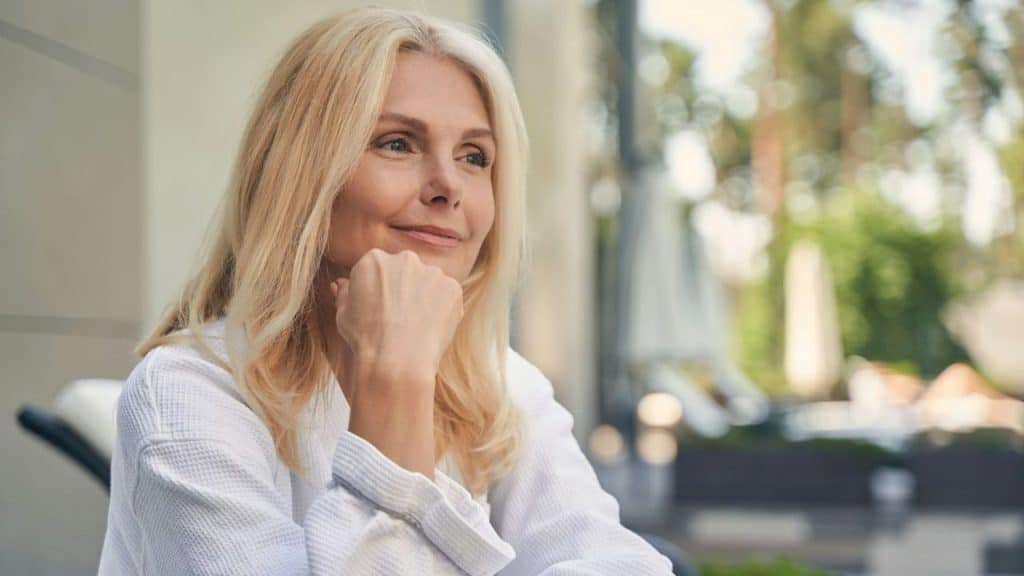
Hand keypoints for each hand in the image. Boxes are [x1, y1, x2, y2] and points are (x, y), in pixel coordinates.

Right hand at [329, 249, 463, 476]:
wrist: (393, 372)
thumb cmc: (360, 354)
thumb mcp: (340, 324)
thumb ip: (343, 298)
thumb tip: (340, 285)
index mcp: (369, 263)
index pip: (378, 270)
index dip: (381, 297)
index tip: (382, 319)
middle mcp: (400, 261)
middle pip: (405, 272)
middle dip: (404, 296)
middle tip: (402, 329)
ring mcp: (429, 274)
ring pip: (429, 284)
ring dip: (426, 305)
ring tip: (418, 336)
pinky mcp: (452, 290)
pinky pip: (449, 298)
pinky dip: (444, 315)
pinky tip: (434, 336)